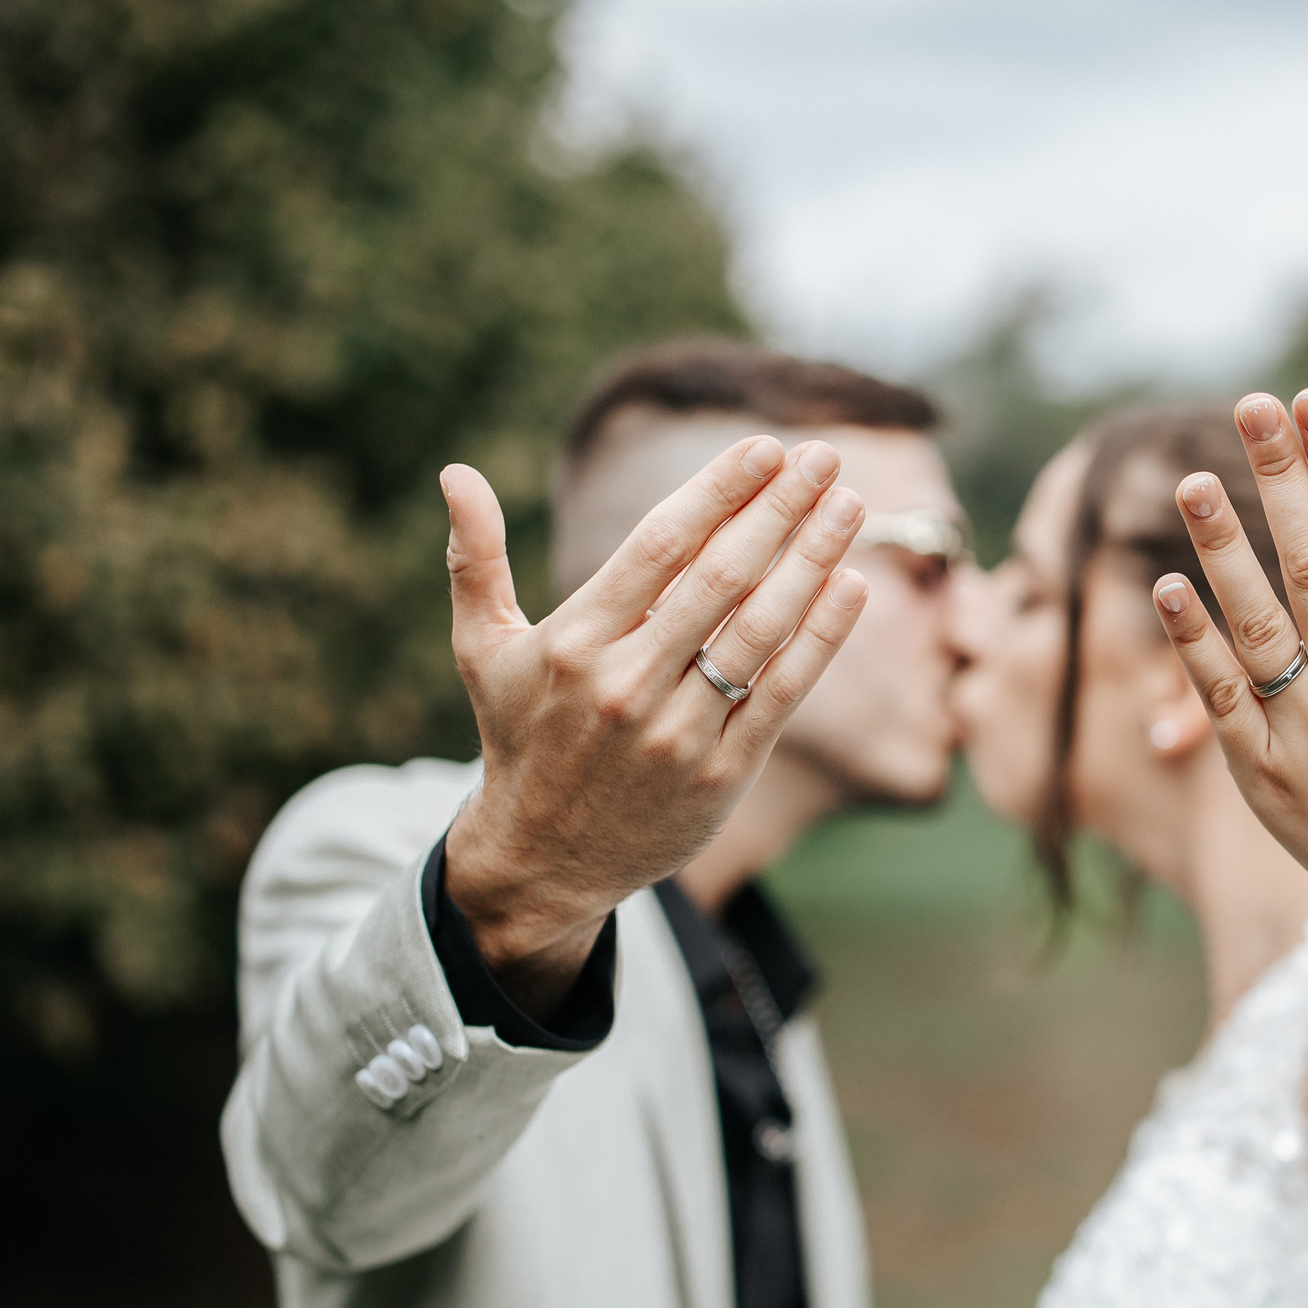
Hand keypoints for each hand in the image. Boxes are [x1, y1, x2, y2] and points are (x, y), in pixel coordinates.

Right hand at [438, 437, 869, 1013]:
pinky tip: (852, 585)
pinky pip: (781, 693)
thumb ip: (474, 560)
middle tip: (824, 458)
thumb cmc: (521, 737)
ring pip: (759, 631)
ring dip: (813, 562)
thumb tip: (455, 473)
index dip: (718, 492)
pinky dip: (820, 637)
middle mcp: (625, 684)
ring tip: (851, 506)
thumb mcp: (484, 650)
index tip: (766, 447)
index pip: (659, 547)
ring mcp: (676, 733)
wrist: (543, 860)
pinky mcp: (720, 776)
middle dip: (779, 510)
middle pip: (720, 579)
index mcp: (574, 643)